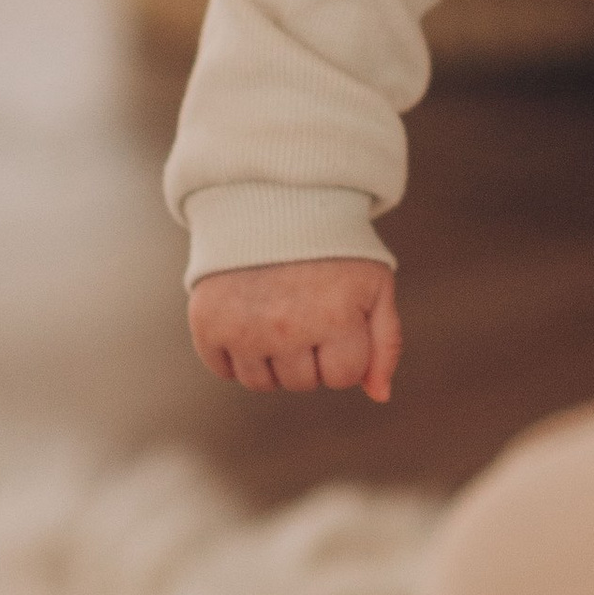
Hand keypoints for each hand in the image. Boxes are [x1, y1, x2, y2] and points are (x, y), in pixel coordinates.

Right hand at [189, 258, 401, 400]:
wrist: (271, 199)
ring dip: (271, 358)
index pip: (343, 376)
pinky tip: (246, 315)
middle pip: (302, 383)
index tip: (338, 316)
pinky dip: (233, 353)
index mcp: (335, 317)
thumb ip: (385, 343)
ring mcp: (244, 328)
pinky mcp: (207, 323)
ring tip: (276, 309)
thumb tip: (379, 396)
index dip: (344, 350)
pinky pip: (222, 370)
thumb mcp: (374, 284)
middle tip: (304, 306)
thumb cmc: (333, 248)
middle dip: (309, 354)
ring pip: (261, 383)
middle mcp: (287, 328)